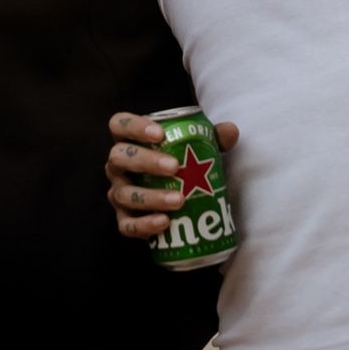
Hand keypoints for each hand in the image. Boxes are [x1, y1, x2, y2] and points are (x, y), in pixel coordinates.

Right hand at [106, 112, 238, 241]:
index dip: (134, 126)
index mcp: (130, 141)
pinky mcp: (124, 220)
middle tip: (174, 167)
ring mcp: (118, 193)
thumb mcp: (197, 149)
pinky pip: (127, 225)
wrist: (174, 201)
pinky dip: (144, 225)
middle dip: (146, 161)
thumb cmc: (181, 165)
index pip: (120, 124)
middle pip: (119, 157)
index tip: (160, 134)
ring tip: (178, 200)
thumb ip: (212, 138)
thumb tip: (231, 131)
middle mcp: (118, 166)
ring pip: (124, 194)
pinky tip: (164, 222)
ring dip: (151, 197)